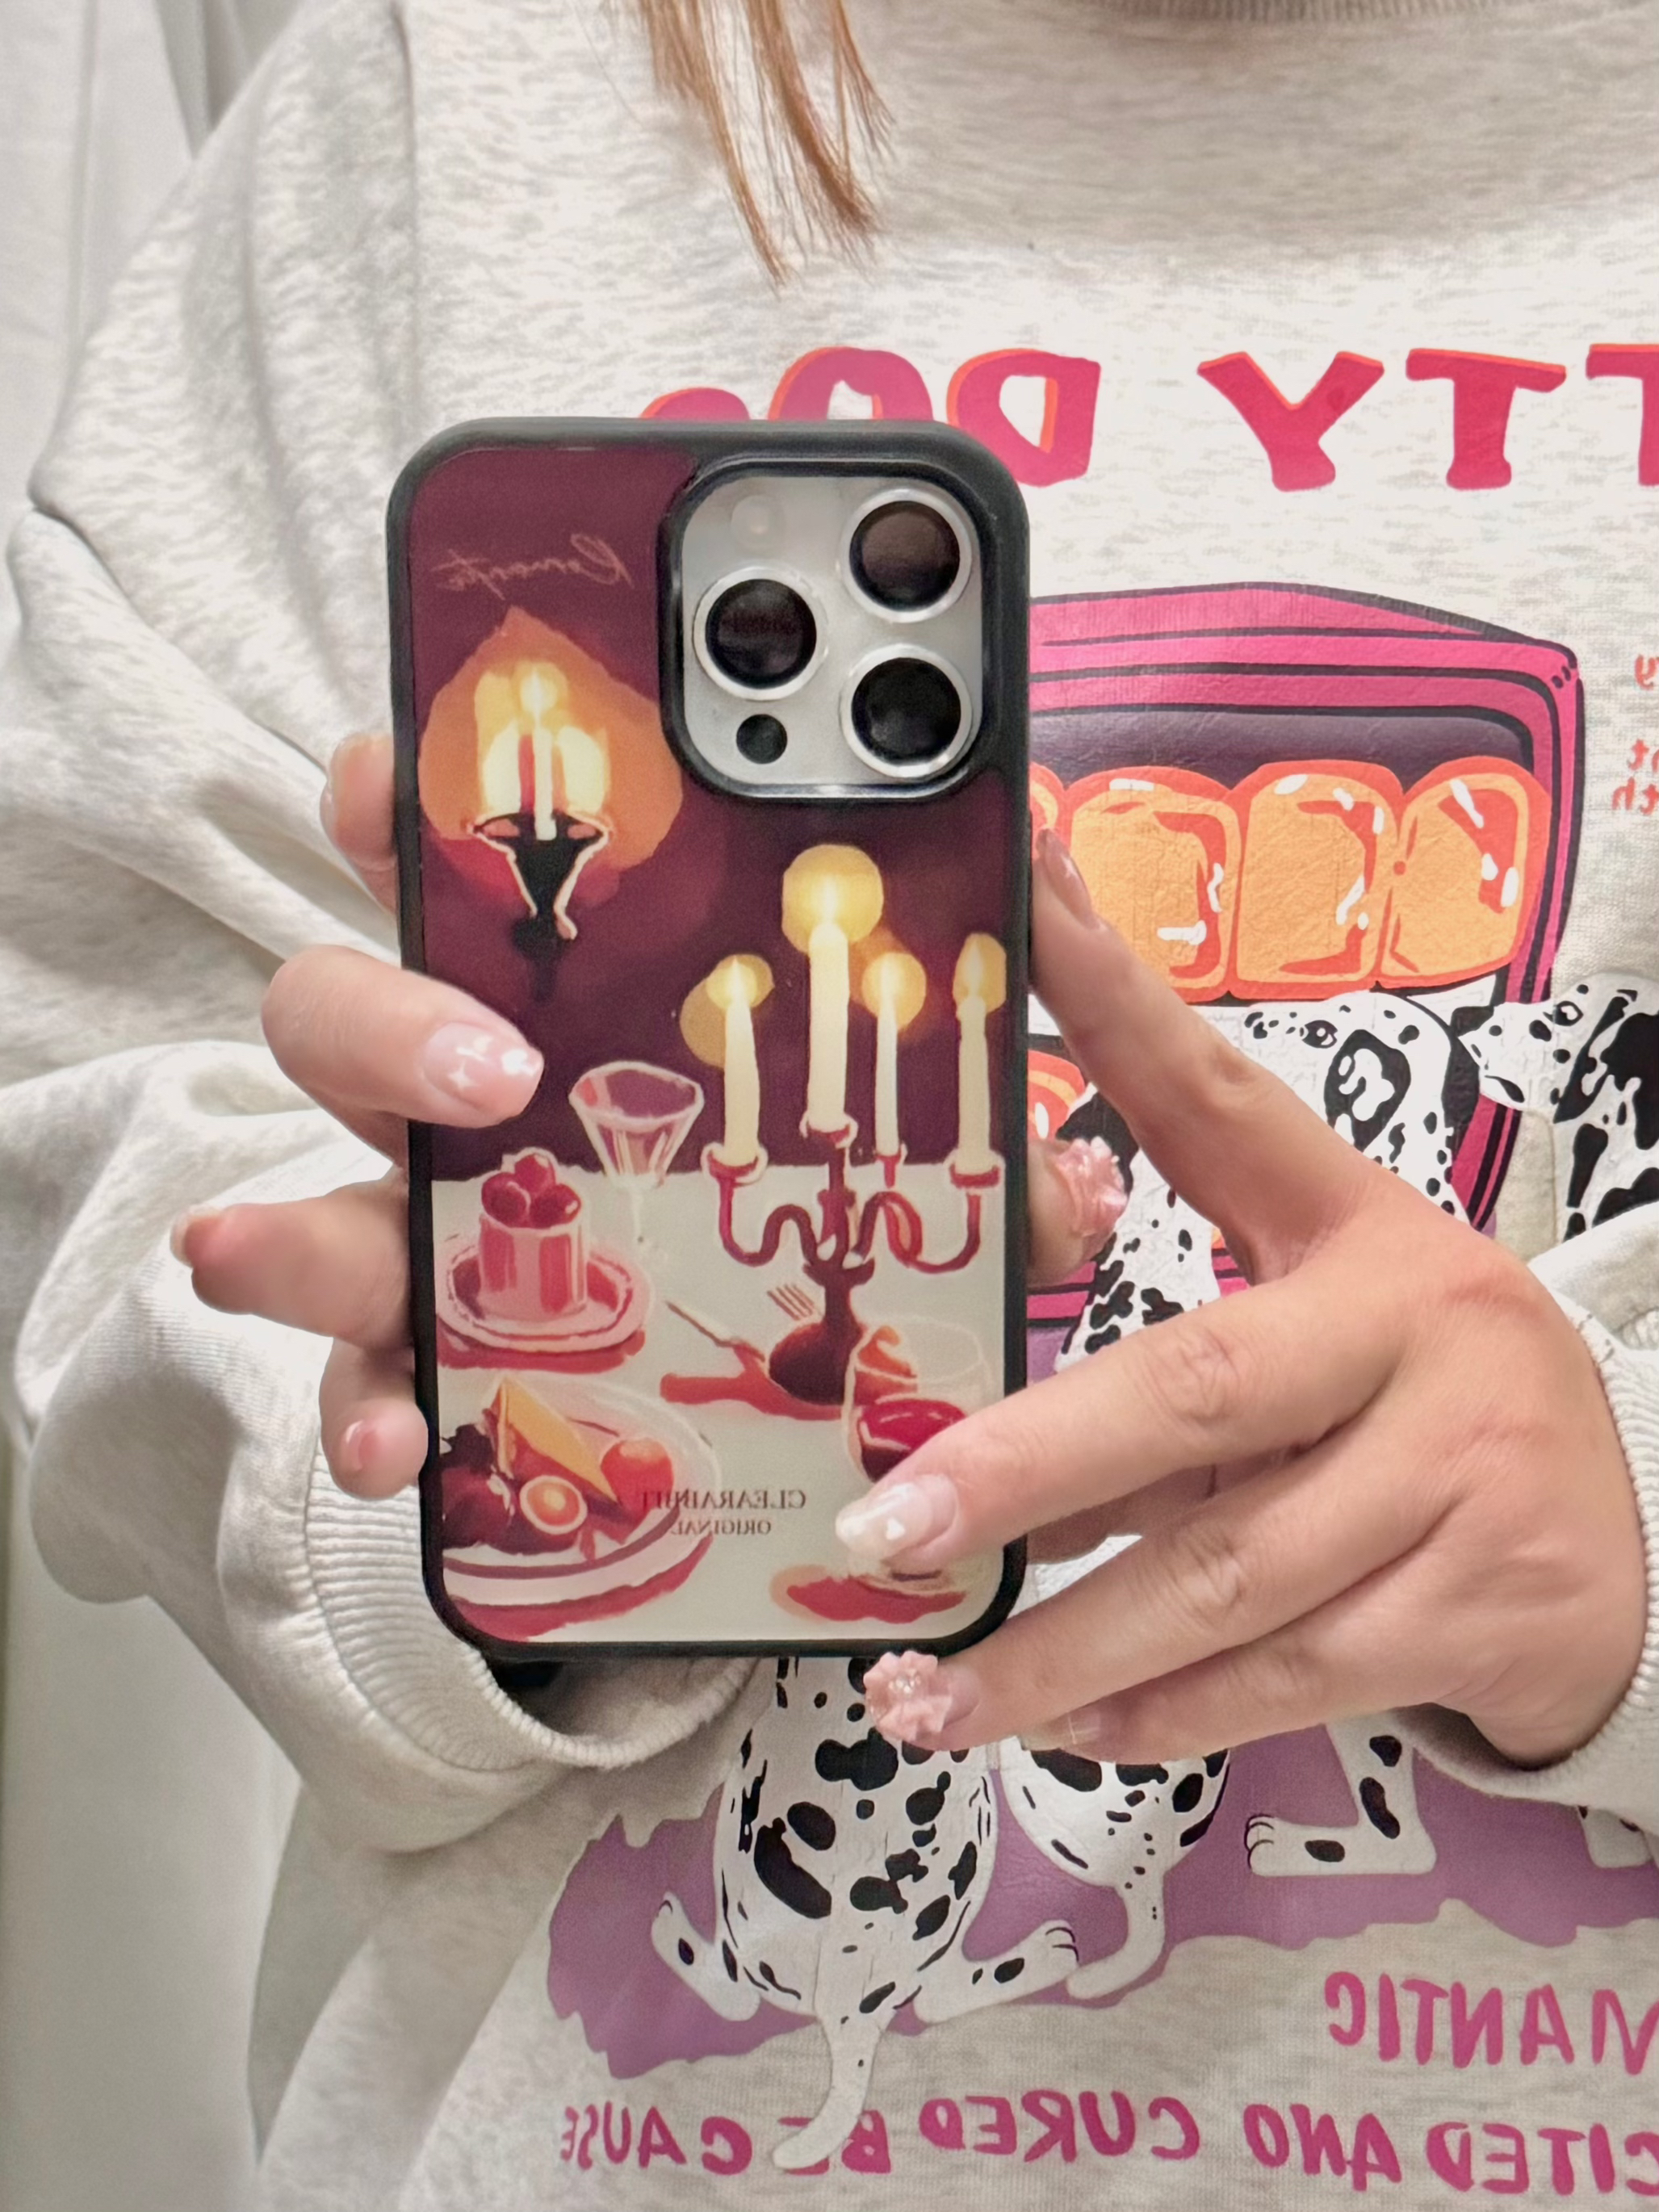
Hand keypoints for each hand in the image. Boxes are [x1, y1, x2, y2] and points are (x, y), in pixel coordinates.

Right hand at [171, 738, 1124, 1497]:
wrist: (774, 1411)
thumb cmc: (816, 1223)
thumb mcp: (919, 1177)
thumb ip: (982, 1164)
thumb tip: (1073, 1179)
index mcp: (575, 1001)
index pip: (472, 871)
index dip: (412, 806)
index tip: (386, 773)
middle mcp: (471, 1099)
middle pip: (352, 1013)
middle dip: (387, 1015)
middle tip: (493, 1065)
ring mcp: (431, 1232)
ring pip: (320, 1197)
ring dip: (290, 1227)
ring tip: (254, 1246)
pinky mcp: (432, 1363)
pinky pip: (369, 1379)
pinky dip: (363, 1410)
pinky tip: (389, 1448)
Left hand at [846, 829, 1645, 1771]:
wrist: (1625, 1560)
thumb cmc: (1418, 1422)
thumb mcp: (1319, 1342)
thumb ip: (1172, 1353)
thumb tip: (959, 1427)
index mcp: (1357, 1226)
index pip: (1219, 1098)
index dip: (1114, 996)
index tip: (1022, 884)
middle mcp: (1417, 1324)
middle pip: (1194, 1389)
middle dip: (1025, 1468)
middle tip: (885, 1520)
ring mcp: (1465, 1471)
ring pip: (1222, 1575)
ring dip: (1054, 1648)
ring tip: (916, 1689)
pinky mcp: (1488, 1604)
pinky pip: (1280, 1678)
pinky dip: (1151, 1713)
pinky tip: (1052, 1731)